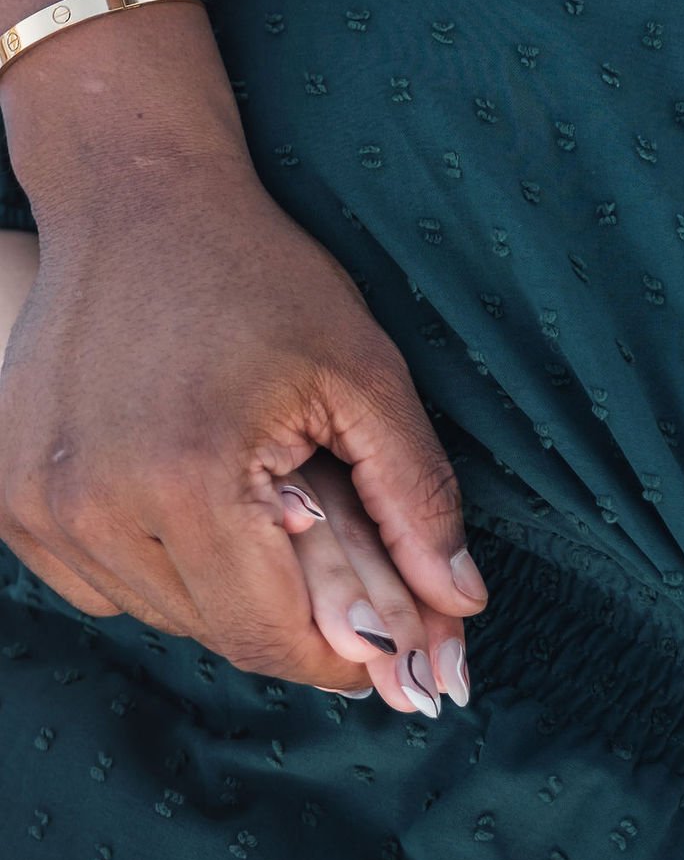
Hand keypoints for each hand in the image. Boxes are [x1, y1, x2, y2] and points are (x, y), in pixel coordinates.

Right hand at [0, 144, 484, 689]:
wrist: (135, 202)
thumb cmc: (259, 275)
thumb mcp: (362, 371)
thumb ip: (416, 497)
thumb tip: (462, 606)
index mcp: (187, 478)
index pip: (266, 635)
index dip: (338, 657)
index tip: (387, 648)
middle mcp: (93, 504)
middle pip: (213, 631)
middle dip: (288, 614)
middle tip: (335, 556)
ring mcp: (38, 506)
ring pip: (157, 612)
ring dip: (219, 586)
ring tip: (258, 503)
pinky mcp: (11, 501)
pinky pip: (101, 584)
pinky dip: (155, 564)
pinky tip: (187, 491)